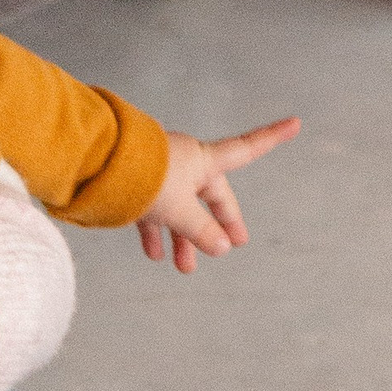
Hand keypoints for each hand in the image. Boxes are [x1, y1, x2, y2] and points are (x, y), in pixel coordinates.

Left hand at [138, 116, 299, 269]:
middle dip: (218, 223)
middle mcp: (184, 162)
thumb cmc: (144, 179)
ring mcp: (160, 172)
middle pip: (210, 193)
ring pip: (179, 208)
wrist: (96, 165)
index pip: (247, 148)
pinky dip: (156, 232)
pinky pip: (153, 209)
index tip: (296, 121)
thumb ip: (202, 230)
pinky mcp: (136, 183)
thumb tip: (223, 246)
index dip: (273, 137)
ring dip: (184, 238)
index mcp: (203, 159)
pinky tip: (155, 254)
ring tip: (185, 268)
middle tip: (231, 244)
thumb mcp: (180, 210)